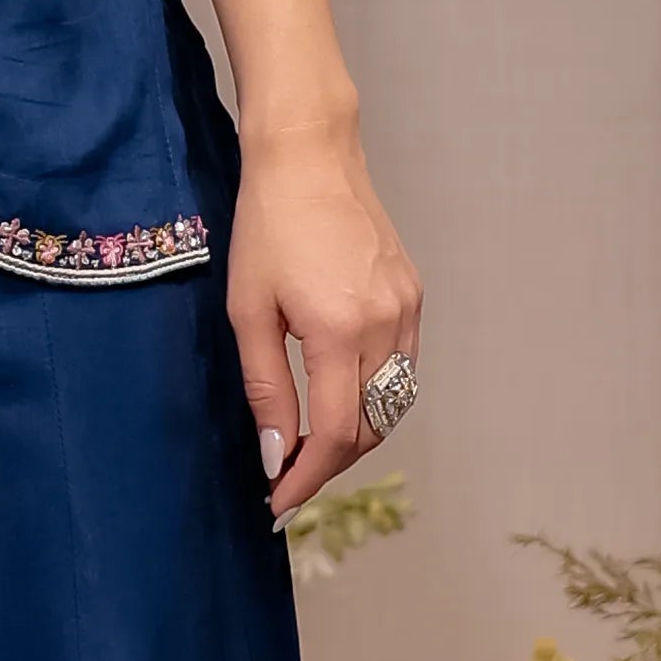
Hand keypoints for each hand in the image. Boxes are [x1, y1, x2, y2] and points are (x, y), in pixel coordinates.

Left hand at [229, 124, 418, 519]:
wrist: (309, 156)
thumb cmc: (266, 228)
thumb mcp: (247, 311)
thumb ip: (265, 389)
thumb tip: (277, 456)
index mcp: (340, 331)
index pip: (335, 434)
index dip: (308, 479)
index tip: (278, 504)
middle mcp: (386, 326)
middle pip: (369, 429)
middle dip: (329, 464)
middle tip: (287, 482)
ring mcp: (407, 311)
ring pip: (391, 405)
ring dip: (354, 436)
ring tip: (308, 449)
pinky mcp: (413, 297)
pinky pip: (400, 370)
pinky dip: (372, 398)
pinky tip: (337, 400)